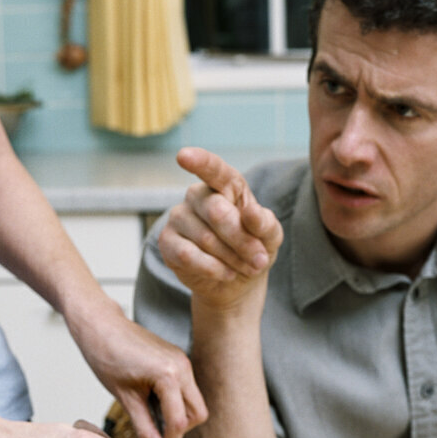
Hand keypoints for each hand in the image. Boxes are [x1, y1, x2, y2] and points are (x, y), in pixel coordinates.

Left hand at [68, 304, 207, 437]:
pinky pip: (185, 390)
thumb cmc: (105, 354)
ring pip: (193, 402)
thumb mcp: (124, 397)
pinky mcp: (177, 360)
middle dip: (181, 432)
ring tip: (152, 423)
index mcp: (169, 375)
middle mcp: (182, 367)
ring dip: (178, 418)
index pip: (179, 422)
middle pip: (197, 414)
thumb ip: (145, 428)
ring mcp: (182, 361)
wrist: (100, 324)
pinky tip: (152, 406)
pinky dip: (174, 404)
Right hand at [158, 147, 282, 310]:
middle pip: (217, 212)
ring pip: (205, 238)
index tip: (183, 155)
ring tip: (244, 268)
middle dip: (242, 241)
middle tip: (258, 260)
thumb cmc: (253, 249)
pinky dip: (212, 269)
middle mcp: (198, 196)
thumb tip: (251, 212)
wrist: (235, 282)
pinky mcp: (166, 242)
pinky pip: (188, 255)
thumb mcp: (270, 237)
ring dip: (231, 259)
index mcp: (225, 185)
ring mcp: (179, 217)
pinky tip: (225, 273)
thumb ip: (265, 223)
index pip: (214, 170)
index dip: (200, 162)